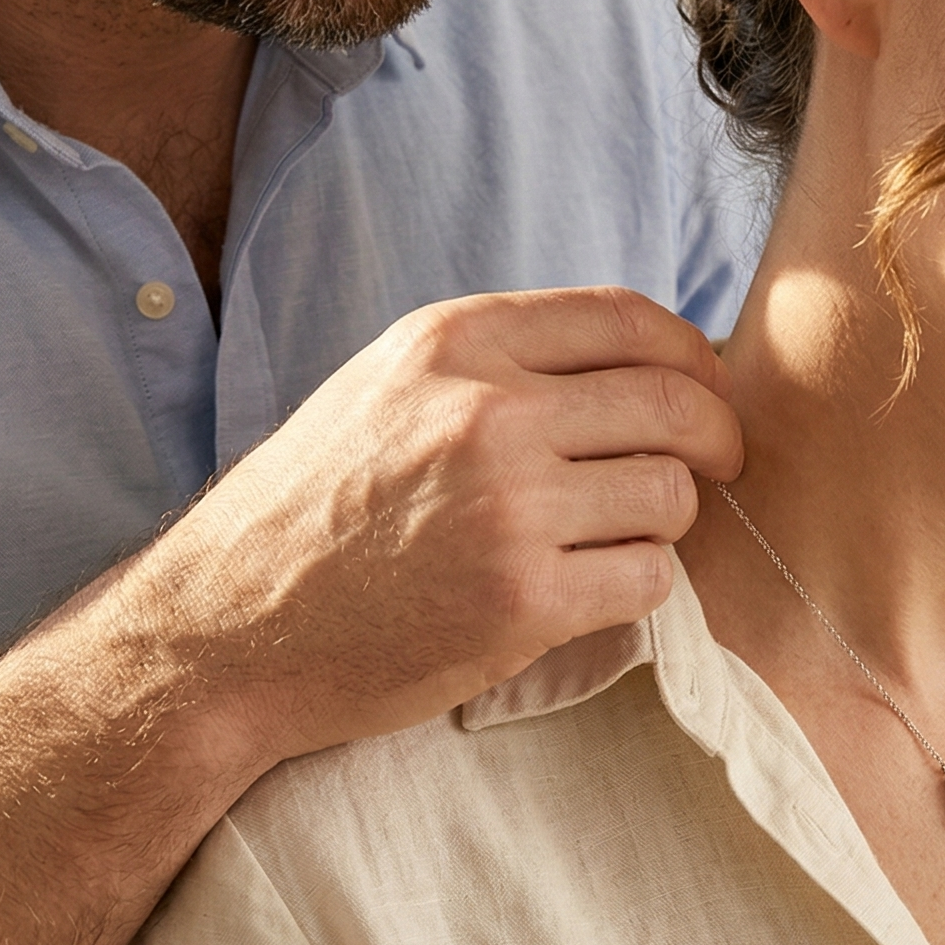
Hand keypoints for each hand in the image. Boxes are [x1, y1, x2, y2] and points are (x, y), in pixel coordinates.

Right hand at [123, 286, 743, 766]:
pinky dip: (638, 585)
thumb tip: (642, 357)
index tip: (707, 392)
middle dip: (717, 437)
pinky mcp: (521, 599)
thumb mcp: (392, 386)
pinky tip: (591, 587)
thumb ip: (503, 361)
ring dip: (666, 520)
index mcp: (457, 343)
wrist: (225, 627)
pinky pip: (648, 577)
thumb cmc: (317, 508)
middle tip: (719, 467)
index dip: (694, 355)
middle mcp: (486, 410)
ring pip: (671, 494)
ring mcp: (506, 506)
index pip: (630, 317)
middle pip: (674, 402)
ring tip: (620, 536)